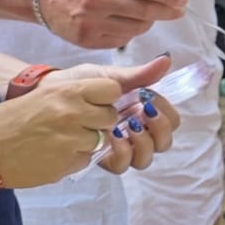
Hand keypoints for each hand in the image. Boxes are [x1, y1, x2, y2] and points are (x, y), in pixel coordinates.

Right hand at [0, 59, 167, 187]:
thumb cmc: (24, 111)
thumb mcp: (63, 84)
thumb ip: (116, 78)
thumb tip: (166, 64)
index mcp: (70, 87)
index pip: (114, 91)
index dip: (104, 99)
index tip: (87, 100)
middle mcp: (73, 111)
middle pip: (111, 118)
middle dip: (96, 122)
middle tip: (67, 121)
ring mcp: (70, 139)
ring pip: (103, 140)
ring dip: (86, 141)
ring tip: (56, 136)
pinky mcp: (68, 163)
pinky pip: (89, 159)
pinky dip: (76, 157)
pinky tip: (52, 151)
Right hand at [37, 0, 187, 48]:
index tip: (182, 0)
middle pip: (144, 10)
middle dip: (166, 11)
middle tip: (178, 11)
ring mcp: (91, 21)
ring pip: (136, 28)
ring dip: (148, 22)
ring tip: (146, 14)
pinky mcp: (87, 39)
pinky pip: (122, 39)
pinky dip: (130, 32)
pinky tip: (126, 22)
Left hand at [47, 56, 182, 171]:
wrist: (53, 94)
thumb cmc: (81, 84)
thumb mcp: (111, 77)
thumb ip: (140, 75)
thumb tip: (167, 59)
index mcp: (143, 112)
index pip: (171, 121)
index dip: (168, 114)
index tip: (151, 98)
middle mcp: (137, 132)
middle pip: (164, 143)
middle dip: (159, 129)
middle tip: (144, 112)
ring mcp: (121, 147)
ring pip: (145, 159)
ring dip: (142, 142)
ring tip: (129, 125)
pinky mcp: (103, 158)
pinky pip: (122, 165)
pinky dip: (123, 151)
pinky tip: (114, 135)